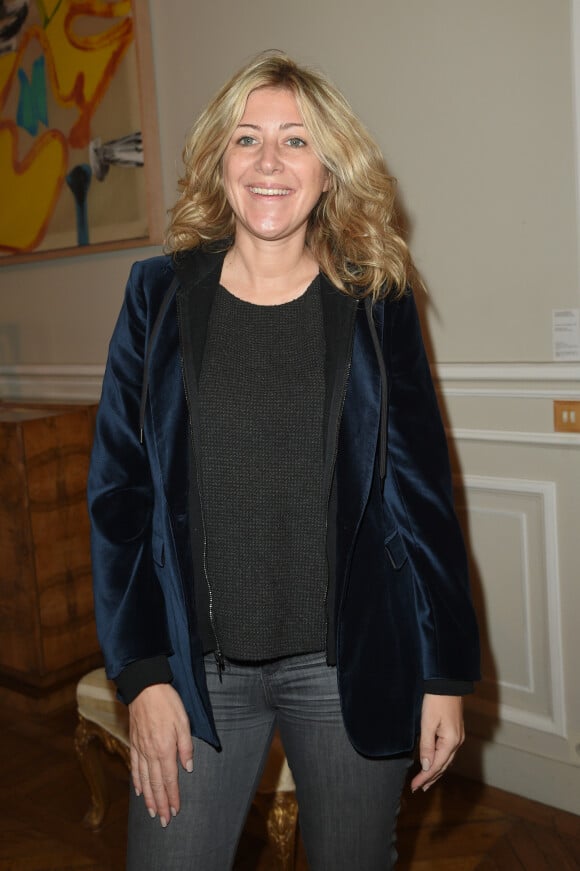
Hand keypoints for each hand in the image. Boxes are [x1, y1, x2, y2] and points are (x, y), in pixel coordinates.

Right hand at [129, 683, 193, 826]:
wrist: (144, 687)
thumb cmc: (167, 702)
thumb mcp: (183, 721)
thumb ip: (186, 746)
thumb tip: (188, 767)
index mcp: (165, 749)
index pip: (169, 780)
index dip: (173, 797)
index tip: (175, 811)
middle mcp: (150, 753)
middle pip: (156, 784)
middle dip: (161, 804)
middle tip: (164, 821)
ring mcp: (140, 749)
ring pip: (144, 780)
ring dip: (149, 798)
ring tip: (152, 813)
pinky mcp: (133, 742)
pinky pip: (134, 767)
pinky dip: (137, 782)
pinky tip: (139, 791)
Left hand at [410, 694, 463, 793]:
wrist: (447, 684)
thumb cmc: (435, 701)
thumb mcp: (427, 723)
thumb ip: (426, 745)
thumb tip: (426, 765)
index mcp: (450, 741)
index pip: (436, 765)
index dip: (424, 777)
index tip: (414, 786)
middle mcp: (457, 742)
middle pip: (443, 765)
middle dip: (430, 777)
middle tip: (418, 788)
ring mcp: (458, 737)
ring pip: (446, 760)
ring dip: (436, 771)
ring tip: (426, 782)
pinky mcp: (455, 732)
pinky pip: (447, 752)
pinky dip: (440, 761)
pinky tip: (435, 763)